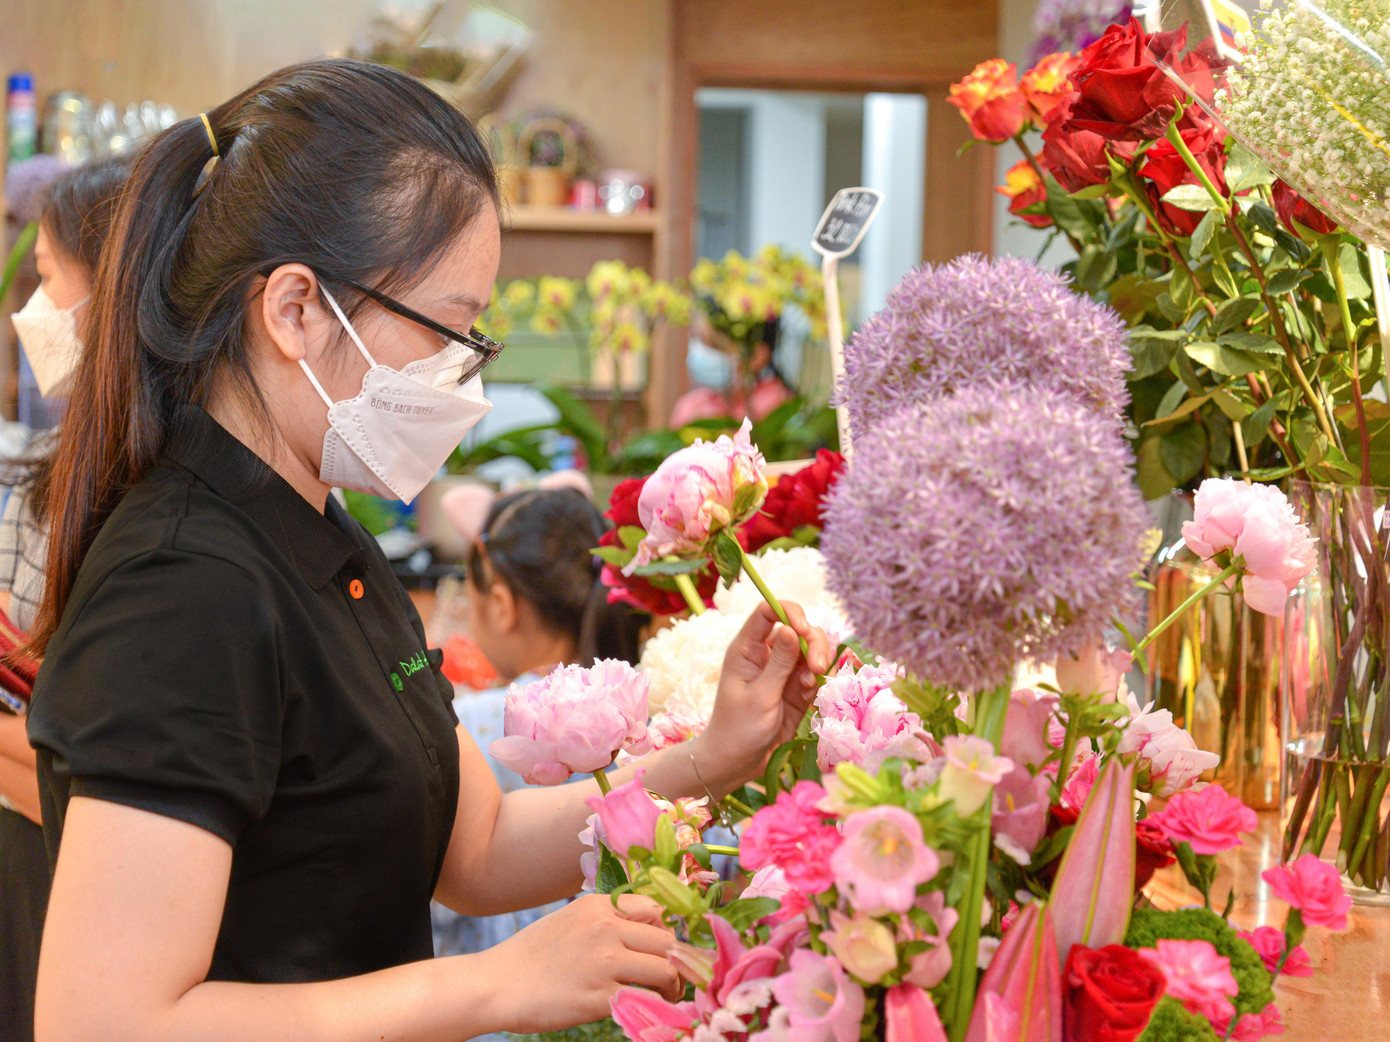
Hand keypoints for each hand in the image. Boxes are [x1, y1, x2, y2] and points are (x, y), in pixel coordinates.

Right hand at [489, 894, 679, 1034]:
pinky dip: (652, 1007)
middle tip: (675, 979)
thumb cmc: (533, 955)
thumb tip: (649, 930)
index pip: (658, 909)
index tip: (671, 949)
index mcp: (599, 906)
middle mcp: (605, 928)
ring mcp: (603, 962)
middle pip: (667, 941)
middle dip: (678, 962)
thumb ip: (607, 919)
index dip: (671, 931)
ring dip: (672, 987)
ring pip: (664, 971)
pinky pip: (644, 1000)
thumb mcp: (571, 920)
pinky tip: (646, 1010)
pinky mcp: (598, 997)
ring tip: (665, 997)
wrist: (498, 984)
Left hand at [698, 600, 830, 786]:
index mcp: (747, 649)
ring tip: (812, 684)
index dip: (789, 613)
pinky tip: (811, 694)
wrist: (738, 762)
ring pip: (811, 649)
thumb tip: (791, 629)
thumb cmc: (739, 729)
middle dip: (814, 642)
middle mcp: (766, 654)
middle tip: (817, 667)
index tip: (803, 630)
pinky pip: (816, 672)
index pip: (768, 611)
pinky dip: (819, 679)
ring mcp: (783, 671)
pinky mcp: (797, 688)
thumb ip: (779, 663)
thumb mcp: (760, 696)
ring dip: (819, 661)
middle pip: (798, 628)